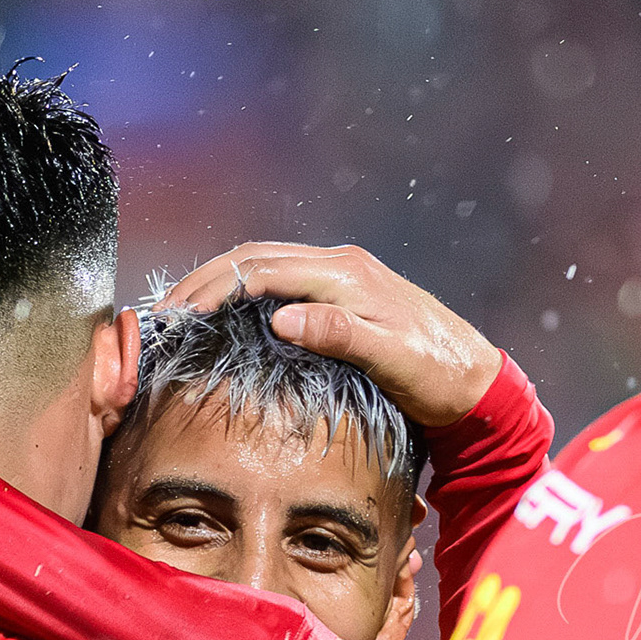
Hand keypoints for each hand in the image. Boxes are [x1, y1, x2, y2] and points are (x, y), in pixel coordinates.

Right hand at [159, 242, 502, 427]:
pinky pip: (280, 279)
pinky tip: (225, 312)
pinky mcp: (343, 294)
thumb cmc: (439, 376)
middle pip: (254, 257)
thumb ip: (340, 335)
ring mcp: (342, 276)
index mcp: (346, 275)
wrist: (477, 382)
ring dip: (219, 281)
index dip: (214, 289)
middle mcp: (341, 265)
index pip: (262, 269)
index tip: (177, 315)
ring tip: (181, 310)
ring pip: (264, 264)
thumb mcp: (393, 360)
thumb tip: (282, 318)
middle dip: (203, 280)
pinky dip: (243, 290)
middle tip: (162, 313)